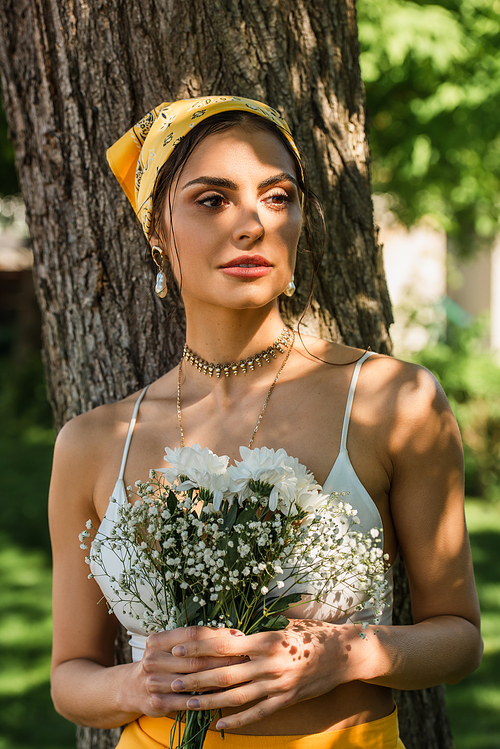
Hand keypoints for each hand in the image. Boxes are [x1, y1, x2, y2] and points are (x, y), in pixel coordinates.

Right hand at [135, 626, 247, 717]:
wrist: (132, 688)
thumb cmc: (163, 660)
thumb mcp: (172, 645)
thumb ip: (199, 638)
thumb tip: (235, 634)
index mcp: (157, 640)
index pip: (192, 634)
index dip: (217, 634)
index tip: (238, 636)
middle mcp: (153, 660)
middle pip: (196, 658)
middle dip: (224, 658)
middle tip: (245, 657)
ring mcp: (154, 682)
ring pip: (195, 680)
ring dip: (220, 678)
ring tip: (240, 675)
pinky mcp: (158, 702)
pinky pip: (189, 701)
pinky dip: (208, 698)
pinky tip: (223, 694)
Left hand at [168, 619, 356, 729]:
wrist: (343, 654)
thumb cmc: (310, 633)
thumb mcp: (282, 625)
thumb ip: (256, 631)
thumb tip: (226, 631)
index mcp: (266, 640)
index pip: (223, 644)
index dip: (198, 648)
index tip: (177, 648)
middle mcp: (269, 663)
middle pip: (224, 673)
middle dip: (196, 678)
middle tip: (172, 680)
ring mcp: (277, 685)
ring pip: (236, 696)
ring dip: (210, 701)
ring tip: (188, 704)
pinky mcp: (286, 700)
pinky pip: (257, 713)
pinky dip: (236, 720)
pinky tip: (218, 723)